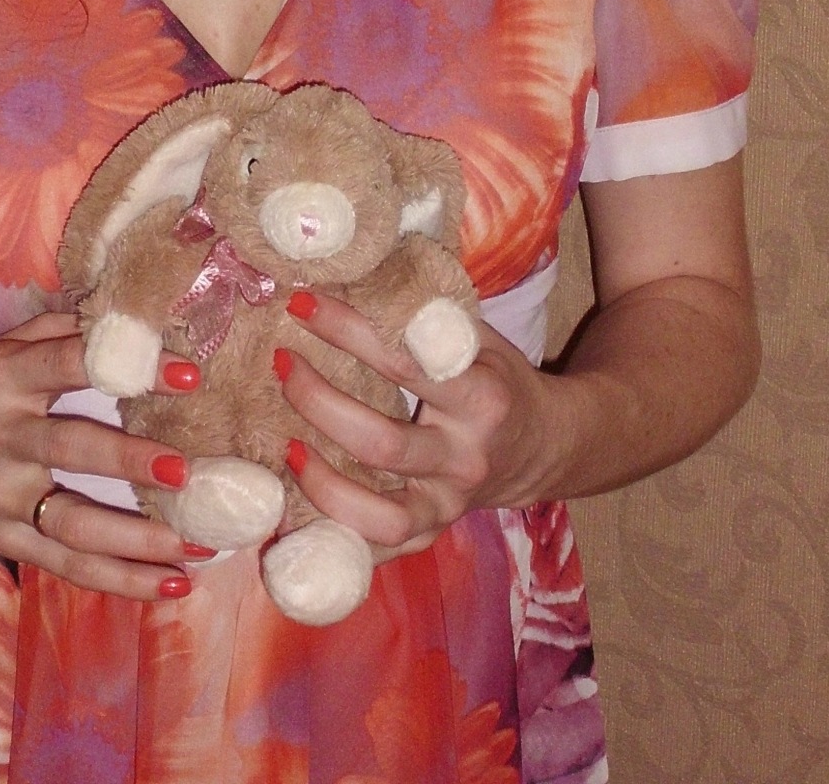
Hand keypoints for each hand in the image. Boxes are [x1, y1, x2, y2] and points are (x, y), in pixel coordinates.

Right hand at [0, 313, 209, 598]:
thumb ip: (60, 332)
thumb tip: (134, 319)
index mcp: (2, 377)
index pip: (71, 364)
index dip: (130, 367)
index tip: (188, 373)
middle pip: (71, 449)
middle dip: (130, 462)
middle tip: (187, 471)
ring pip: (73, 524)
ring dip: (138, 539)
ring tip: (195, 545)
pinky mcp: (3, 543)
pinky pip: (68, 565)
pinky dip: (121, 581)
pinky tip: (171, 584)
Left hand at [273, 294, 565, 559]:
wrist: (545, 446)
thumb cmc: (498, 378)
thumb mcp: (477, 337)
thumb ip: (424, 316)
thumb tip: (349, 275)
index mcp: (480, 400)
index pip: (403, 363)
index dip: (346, 330)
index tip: (302, 303)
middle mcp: (465, 460)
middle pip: (381, 445)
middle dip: (318, 402)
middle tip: (283, 364)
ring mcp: (449, 507)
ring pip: (380, 517)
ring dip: (322, 483)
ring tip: (287, 444)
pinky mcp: (433, 534)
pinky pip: (378, 553)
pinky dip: (334, 535)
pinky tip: (296, 504)